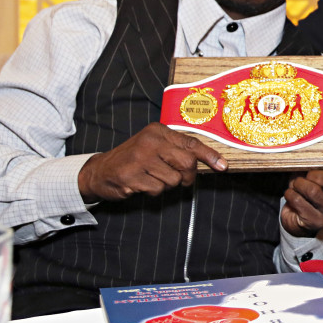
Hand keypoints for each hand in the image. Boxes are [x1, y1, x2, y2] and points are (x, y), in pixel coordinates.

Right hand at [77, 123, 226, 202]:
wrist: (100, 170)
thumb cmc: (135, 159)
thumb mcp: (155, 146)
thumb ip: (178, 150)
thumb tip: (212, 162)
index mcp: (158, 131)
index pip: (191, 143)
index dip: (209, 155)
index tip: (222, 166)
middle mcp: (150, 142)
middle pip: (187, 163)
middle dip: (187, 176)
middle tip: (180, 179)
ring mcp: (139, 159)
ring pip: (173, 180)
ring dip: (166, 185)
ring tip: (151, 178)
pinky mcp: (130, 176)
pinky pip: (157, 190)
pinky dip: (153, 191)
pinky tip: (141, 184)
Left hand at [280, 158, 322, 236]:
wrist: (299, 218)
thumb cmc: (312, 190)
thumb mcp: (322, 177)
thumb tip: (314, 153)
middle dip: (312, 173)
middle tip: (306, 175)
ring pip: (312, 190)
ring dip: (298, 183)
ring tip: (296, 184)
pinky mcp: (315, 222)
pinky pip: (298, 200)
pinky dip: (290, 193)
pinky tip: (291, 194)